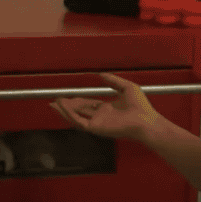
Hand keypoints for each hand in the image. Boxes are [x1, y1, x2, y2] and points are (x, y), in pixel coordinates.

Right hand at [50, 73, 164, 141]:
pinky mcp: (96, 127)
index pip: (89, 105)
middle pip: (79, 111)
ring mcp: (98, 123)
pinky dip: (68, 114)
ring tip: (54, 104)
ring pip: (76, 118)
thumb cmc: (142, 108)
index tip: (69, 97)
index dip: (77, 101)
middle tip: (57, 101)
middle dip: (67, 107)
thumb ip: (113, 81)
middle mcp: (101, 117)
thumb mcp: (127, 87)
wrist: (146, 120)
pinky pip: (78, 121)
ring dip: (64, 111)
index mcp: (108, 109)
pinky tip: (62, 106)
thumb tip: (102, 74)